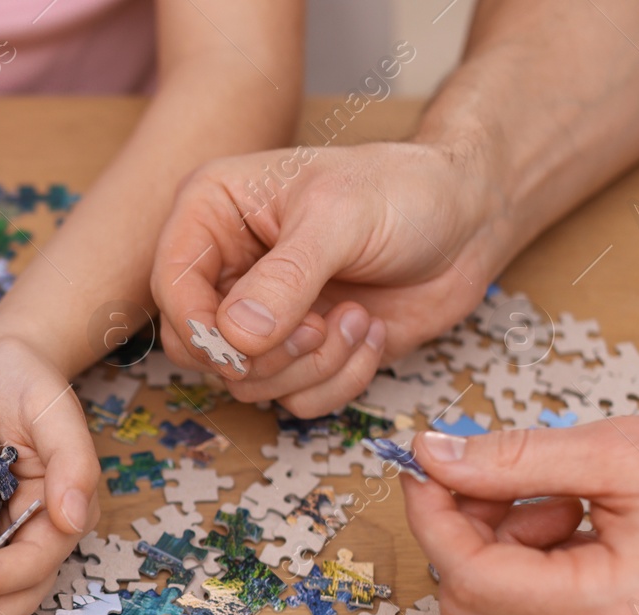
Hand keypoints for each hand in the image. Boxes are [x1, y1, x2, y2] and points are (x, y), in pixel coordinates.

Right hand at [150, 141, 500, 416]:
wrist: (469, 220)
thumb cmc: (406, 191)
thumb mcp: (343, 216)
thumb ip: (286, 276)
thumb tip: (235, 336)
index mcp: (212, 212)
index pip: (169, 285)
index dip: (200, 324)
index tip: (247, 340)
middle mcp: (225, 268)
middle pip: (197, 347)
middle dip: (263, 354)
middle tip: (317, 326)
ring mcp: (259, 316)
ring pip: (244, 382)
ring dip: (310, 366)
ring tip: (355, 319)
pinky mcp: (298, 353)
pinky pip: (292, 400)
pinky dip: (336, 380)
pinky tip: (366, 332)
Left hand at [401, 418, 638, 614]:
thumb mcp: (621, 452)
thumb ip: (513, 458)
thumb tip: (432, 456)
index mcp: (614, 611)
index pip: (473, 577)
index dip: (435, 517)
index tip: (425, 468)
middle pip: (471, 605)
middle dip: (468, 535)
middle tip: (499, 479)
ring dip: (501, 553)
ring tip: (563, 505)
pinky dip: (528, 574)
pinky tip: (576, 534)